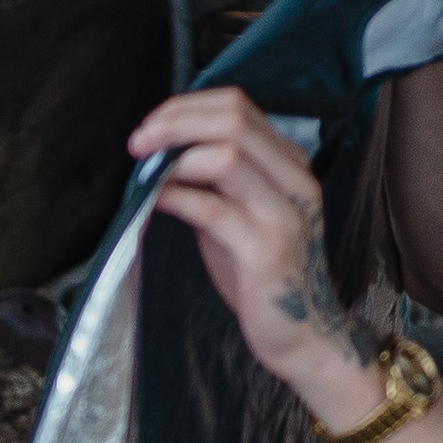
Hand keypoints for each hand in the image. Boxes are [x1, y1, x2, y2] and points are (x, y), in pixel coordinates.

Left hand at [128, 89, 380, 428]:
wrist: (302, 336)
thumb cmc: (262, 278)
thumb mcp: (237, 216)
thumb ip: (211, 182)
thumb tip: (160, 156)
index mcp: (289, 164)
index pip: (237, 106)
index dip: (186, 108)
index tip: (150, 127)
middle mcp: (295, 180)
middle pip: (233, 120)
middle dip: (175, 123)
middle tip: (139, 143)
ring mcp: (284, 214)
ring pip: (227, 155)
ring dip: (176, 158)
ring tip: (146, 174)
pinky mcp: (267, 250)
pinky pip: (214, 209)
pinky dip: (178, 198)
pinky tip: (157, 202)